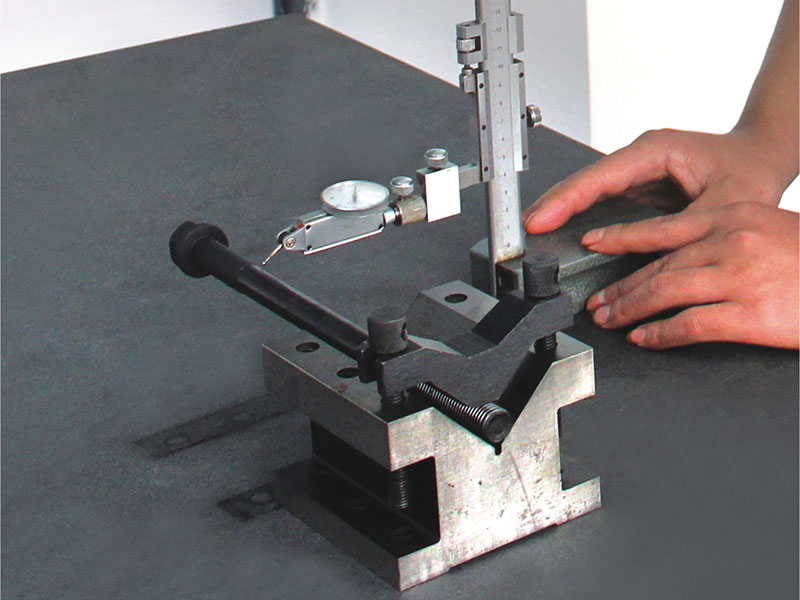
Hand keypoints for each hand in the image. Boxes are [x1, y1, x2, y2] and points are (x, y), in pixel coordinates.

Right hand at [523, 128, 788, 234]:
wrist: (762, 159)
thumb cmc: (749, 170)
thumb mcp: (722, 205)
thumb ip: (679, 234)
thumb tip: (645, 261)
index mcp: (654, 151)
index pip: (597, 177)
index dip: (564, 201)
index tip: (540, 220)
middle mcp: (639, 159)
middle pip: (582, 183)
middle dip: (552, 206)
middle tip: (523, 232)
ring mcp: (635, 174)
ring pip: (587, 194)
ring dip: (561, 213)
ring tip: (534, 234)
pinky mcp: (636, 190)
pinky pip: (599, 205)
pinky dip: (579, 220)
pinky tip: (563, 235)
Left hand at [581, 202, 798, 348]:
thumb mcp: (770, 229)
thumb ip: (726, 237)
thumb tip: (680, 259)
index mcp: (736, 216)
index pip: (665, 228)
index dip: (623, 237)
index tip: (594, 244)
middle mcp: (733, 242)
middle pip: (659, 266)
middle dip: (621, 286)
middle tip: (596, 301)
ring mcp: (741, 278)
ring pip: (665, 293)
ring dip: (630, 309)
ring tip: (609, 320)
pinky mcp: (750, 315)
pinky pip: (690, 325)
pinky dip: (660, 334)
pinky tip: (644, 338)